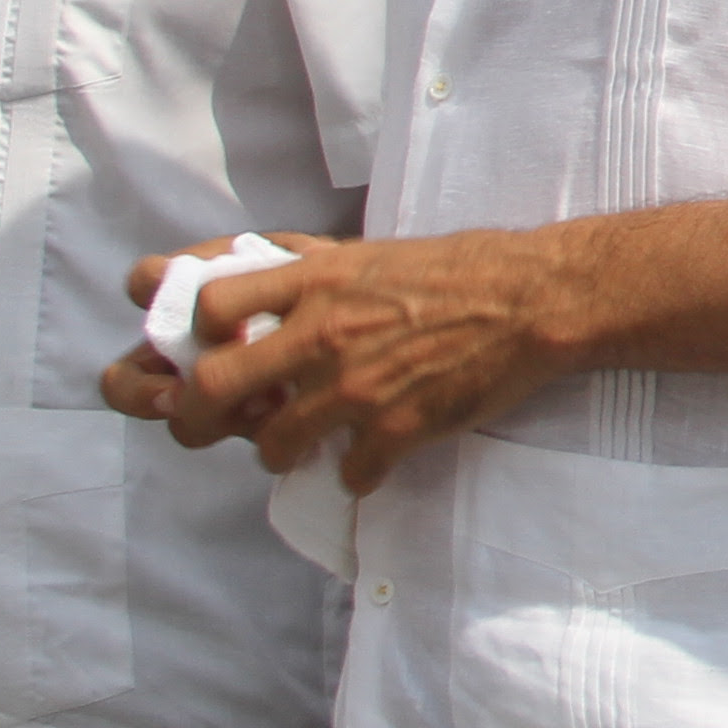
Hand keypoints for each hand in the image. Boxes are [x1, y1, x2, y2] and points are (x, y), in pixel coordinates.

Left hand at [106, 230, 577, 492]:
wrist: (533, 300)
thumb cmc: (460, 268)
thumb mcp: (371, 253)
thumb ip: (313, 271)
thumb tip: (266, 281)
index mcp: (315, 281)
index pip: (210, 305)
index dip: (195, 335)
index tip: (207, 349)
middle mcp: (322, 333)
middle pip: (212, 389)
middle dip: (194, 420)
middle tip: (203, 427)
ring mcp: (356, 386)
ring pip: (272, 444)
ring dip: (278, 450)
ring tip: (298, 444)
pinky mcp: (396, 428)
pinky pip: (347, 474)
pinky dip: (354, 474)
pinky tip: (369, 461)